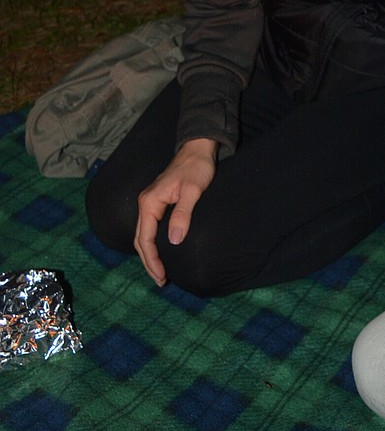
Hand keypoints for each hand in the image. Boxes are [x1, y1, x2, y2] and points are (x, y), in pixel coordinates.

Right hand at [134, 139, 216, 285]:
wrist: (197, 149)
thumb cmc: (197, 168)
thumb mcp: (193, 191)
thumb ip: (183, 214)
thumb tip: (174, 241)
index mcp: (150, 202)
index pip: (145, 238)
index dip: (152, 259)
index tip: (162, 275)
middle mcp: (146, 203)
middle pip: (141, 239)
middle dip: (149, 262)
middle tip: (161, 280)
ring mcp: (150, 202)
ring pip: (144, 235)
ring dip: (149, 254)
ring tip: (160, 272)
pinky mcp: (158, 202)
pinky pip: (150, 228)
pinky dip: (153, 243)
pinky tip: (162, 252)